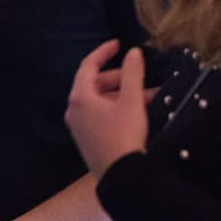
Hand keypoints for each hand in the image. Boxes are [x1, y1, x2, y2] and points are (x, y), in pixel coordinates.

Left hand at [64, 39, 147, 177]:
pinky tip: (138, 111)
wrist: (120, 175)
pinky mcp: (86, 138)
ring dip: (122, 94)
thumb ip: (132, 74)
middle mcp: (74, 110)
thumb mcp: (131, 101)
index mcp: (80, 97)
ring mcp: (78, 126)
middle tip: (138, 75)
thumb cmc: (124, 134)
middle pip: (94, 84)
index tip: (119, 44)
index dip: (103, 52)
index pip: (88, 66)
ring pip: (99, 100)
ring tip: (147, 94)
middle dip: (118, 77)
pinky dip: (116, 107)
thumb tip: (133, 53)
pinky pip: (99, 114)